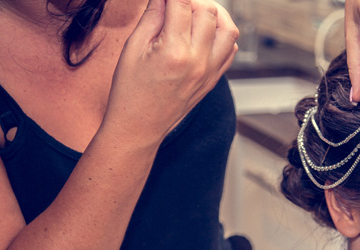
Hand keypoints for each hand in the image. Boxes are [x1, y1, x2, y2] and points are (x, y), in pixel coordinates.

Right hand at [102, 0, 238, 148]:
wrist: (140, 127)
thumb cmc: (130, 91)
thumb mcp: (133, 48)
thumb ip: (152, 16)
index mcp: (175, 52)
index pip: (182, 3)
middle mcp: (198, 62)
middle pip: (209, 12)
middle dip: (192, 1)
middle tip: (176, 5)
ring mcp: (210, 72)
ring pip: (228, 29)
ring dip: (214, 15)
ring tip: (194, 14)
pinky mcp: (213, 80)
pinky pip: (230, 50)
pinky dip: (221, 35)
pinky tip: (204, 33)